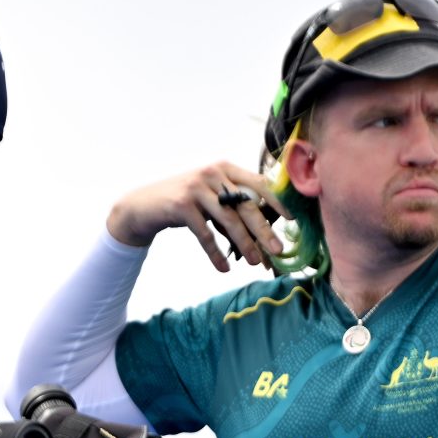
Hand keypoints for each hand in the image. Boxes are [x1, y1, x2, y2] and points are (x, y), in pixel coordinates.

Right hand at [106, 162, 284, 271]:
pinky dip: (216, 254)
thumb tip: (268, 235)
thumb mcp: (213, 198)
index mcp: (225, 168)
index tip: (292, 219)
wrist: (145, 205)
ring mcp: (196, 188)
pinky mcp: (181, 205)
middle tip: (279, 250)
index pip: (259, 182)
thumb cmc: (187, 203)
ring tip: (256, 263)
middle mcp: (213, 173)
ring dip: (244, 244)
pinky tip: (225, 269)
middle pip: (246, 205)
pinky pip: (205, 234)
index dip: (277, 200)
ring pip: (229, 220)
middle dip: (264, 230)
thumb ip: (236, 207)